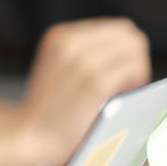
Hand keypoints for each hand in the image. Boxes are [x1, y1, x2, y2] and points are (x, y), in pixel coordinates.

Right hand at [21, 18, 151, 165]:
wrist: (29, 138)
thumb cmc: (48, 111)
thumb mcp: (58, 68)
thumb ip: (85, 55)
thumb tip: (131, 51)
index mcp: (60, 35)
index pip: (116, 28)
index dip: (126, 50)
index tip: (122, 73)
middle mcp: (70, 42)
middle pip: (128, 34)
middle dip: (135, 58)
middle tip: (129, 84)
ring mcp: (83, 61)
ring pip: (134, 48)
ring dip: (137, 70)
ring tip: (126, 92)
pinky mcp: (95, 82)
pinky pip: (133, 68)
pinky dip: (136, 82)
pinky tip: (125, 98)